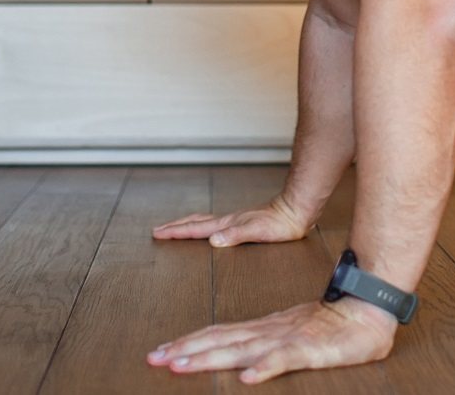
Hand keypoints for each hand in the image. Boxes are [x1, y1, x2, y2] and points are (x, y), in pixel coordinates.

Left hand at [146, 298, 396, 384]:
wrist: (366, 310)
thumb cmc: (332, 326)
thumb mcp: (291, 336)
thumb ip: (266, 347)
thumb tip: (241, 362)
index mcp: (263, 329)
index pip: (218, 334)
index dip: (189, 343)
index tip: (162, 352)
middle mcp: (267, 332)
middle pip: (220, 340)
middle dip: (185, 350)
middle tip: (154, 358)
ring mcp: (287, 340)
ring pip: (242, 349)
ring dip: (210, 357)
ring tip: (182, 366)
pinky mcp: (309, 350)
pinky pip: (285, 359)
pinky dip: (266, 367)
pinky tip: (250, 377)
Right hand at [152, 194, 312, 247]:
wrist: (296, 212)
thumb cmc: (280, 224)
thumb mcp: (257, 232)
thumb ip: (235, 235)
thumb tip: (213, 241)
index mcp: (227, 224)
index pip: (195, 229)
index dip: (176, 231)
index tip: (158, 233)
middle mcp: (227, 221)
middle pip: (195, 222)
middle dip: (175, 226)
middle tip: (158, 230)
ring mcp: (234, 221)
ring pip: (203, 222)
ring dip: (187, 225)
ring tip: (175, 228)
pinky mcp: (243, 224)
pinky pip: (215, 225)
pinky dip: (203, 227)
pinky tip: (208, 231)